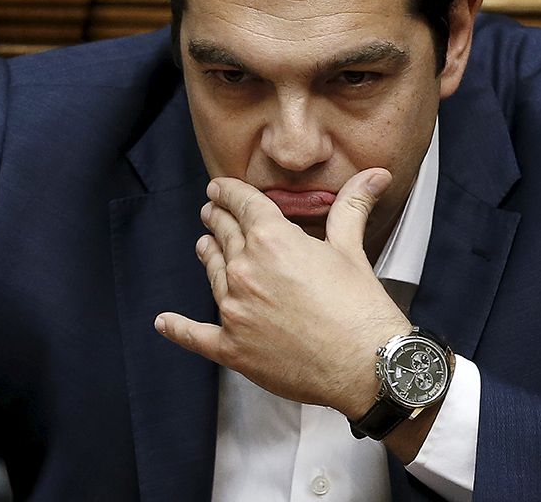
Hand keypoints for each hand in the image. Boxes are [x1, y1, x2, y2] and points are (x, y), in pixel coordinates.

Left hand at [154, 168, 411, 417]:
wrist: (364, 366)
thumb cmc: (361, 308)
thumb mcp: (352, 250)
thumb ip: (352, 207)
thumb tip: (376, 174)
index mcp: (272, 240)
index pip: (242, 205)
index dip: (228, 192)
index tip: (218, 189)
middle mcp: (245, 271)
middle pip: (223, 236)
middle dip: (217, 220)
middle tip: (211, 213)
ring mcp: (234, 311)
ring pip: (212, 274)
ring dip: (207, 256)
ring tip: (204, 246)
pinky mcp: (232, 348)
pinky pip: (195, 335)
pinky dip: (178, 328)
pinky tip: (164, 321)